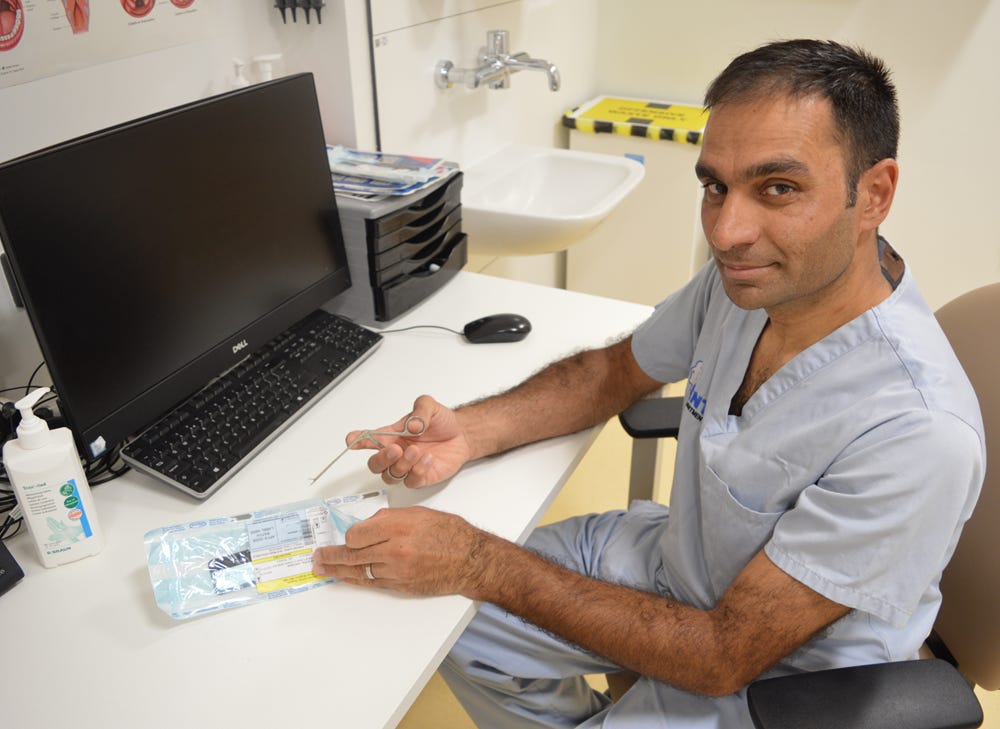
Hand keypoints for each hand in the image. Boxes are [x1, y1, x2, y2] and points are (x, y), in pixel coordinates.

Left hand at [312, 506, 492, 596]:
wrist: (471, 560)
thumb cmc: (450, 533)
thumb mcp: (419, 514)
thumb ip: (390, 519)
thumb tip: (369, 526)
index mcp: (398, 527)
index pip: (357, 533)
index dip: (349, 535)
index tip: (347, 535)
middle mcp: (394, 550)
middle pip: (352, 555)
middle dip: (331, 556)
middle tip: (317, 557)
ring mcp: (397, 571)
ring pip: (359, 571)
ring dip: (338, 571)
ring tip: (322, 569)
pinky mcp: (401, 586)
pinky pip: (372, 583)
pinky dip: (357, 580)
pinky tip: (346, 578)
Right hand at [346, 395, 472, 487]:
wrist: (461, 435)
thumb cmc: (441, 422)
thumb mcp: (430, 406)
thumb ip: (420, 411)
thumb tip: (413, 425)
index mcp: (392, 436)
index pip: (369, 439)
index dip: (357, 441)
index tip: (351, 440)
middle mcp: (397, 453)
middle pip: (375, 465)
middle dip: (381, 459)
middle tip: (395, 450)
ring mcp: (407, 467)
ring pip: (391, 476)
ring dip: (401, 465)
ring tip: (416, 451)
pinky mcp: (421, 477)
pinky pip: (412, 481)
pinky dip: (418, 470)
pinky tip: (428, 458)